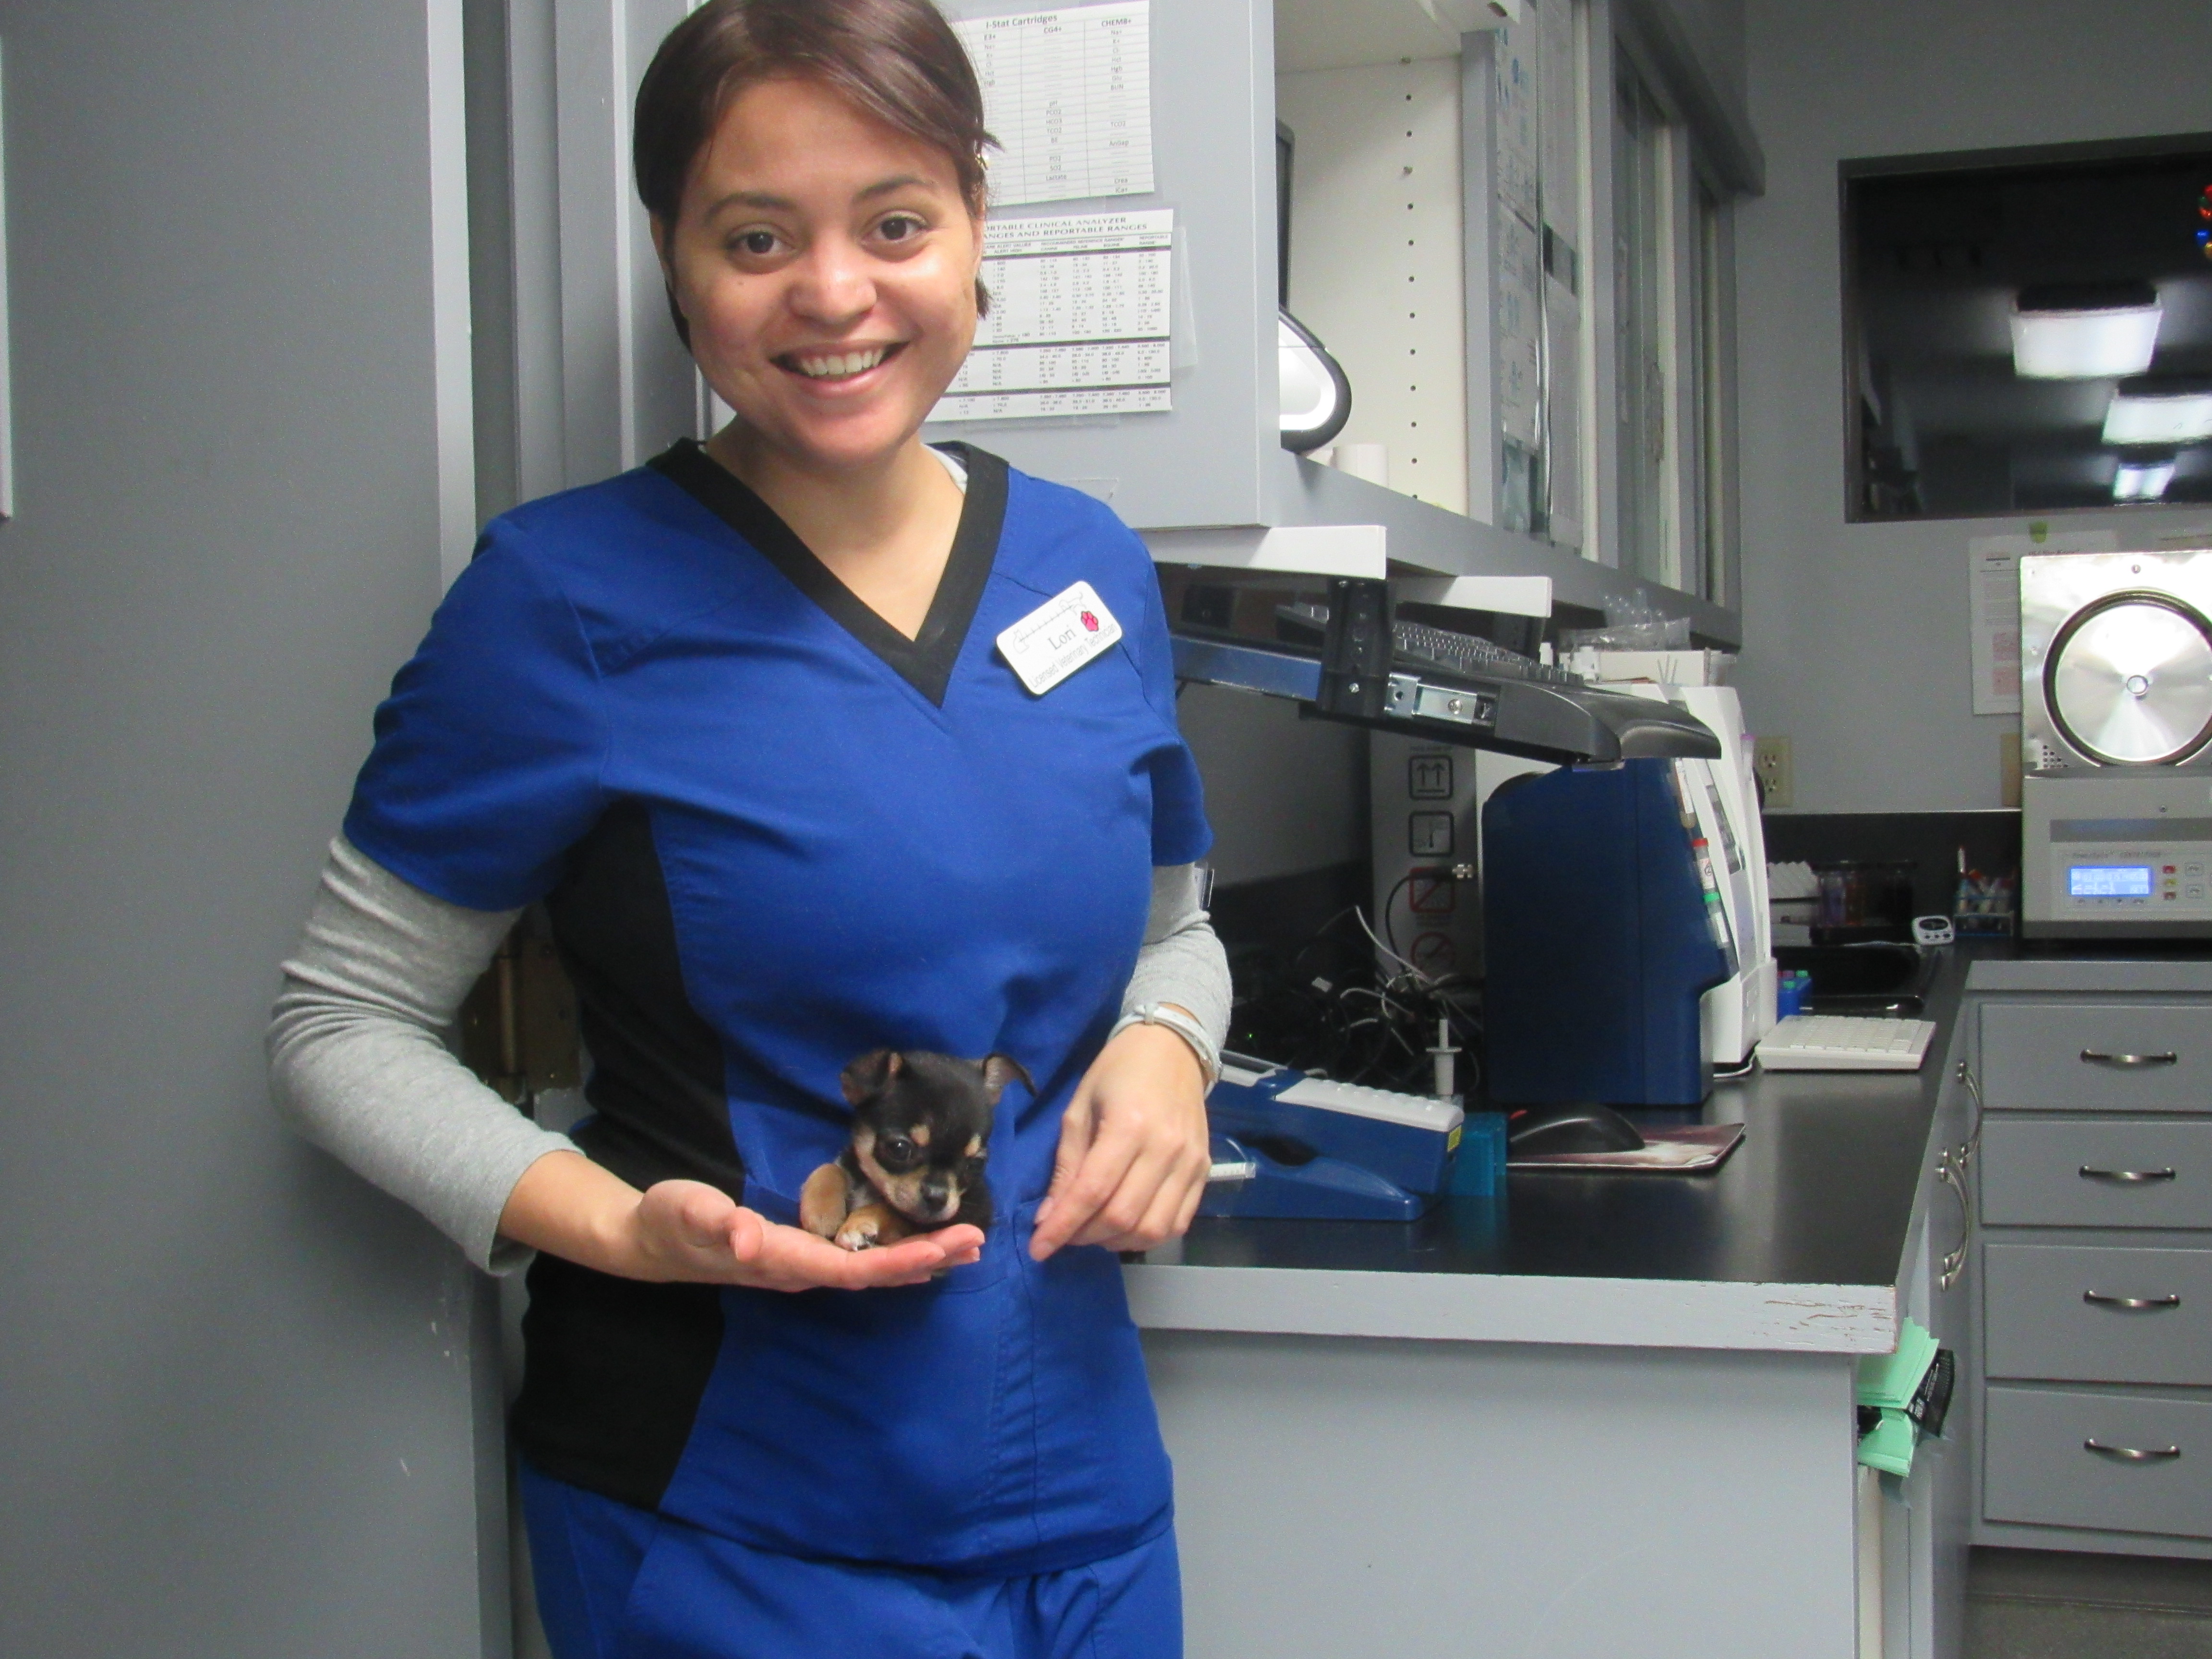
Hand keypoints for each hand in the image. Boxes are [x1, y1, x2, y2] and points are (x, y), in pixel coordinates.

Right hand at [624, 1180, 981, 1289]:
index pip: (852, 1268)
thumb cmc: (671, 1220)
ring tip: (967, 1246)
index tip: (940, 1250)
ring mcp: (803, 1266)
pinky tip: (923, 1252)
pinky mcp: (802, 1255)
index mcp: (782, 1260)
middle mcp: (800, 1270)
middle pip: (874, 1274)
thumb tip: (744, 1236)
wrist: (653, 1241)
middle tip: (977, 1241)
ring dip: (920, 1259)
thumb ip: (715, 1223)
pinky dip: (897, 1256)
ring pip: (872, 1270)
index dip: (897, 1261)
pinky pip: (860, 1262)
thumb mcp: (687, 1212)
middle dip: (926, 1259)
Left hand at [1029, 1017, 1210, 1260]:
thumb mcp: (1079, 1108)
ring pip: (1152, 1229)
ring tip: (1094, 1229)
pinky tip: (1125, 1225)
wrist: (1173, 1048)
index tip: (1038, 1249)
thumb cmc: (1118, 1072)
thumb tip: (1048, 1216)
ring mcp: (1190, 1163)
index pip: (1091, 1192)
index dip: (1062, 1227)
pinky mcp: (1204, 1172)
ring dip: (1115, 1241)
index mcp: (1128, 1126)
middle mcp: (1165, 1149)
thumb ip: (1066, 1165)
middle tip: (1064, 1233)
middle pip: (1122, 1217)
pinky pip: (1177, 1223)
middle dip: (1084, 1236)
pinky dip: (1147, 1236)